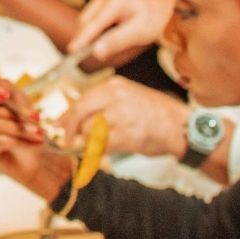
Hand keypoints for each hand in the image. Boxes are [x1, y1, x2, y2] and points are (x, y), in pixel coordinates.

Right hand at [0, 82, 74, 201]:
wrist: (40, 158)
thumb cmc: (30, 129)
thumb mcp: (24, 106)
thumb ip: (10, 90)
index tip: (6, 95)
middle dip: (18, 113)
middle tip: (37, 118)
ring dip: (22, 129)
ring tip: (39, 135)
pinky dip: (19, 141)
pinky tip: (31, 144)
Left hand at [59, 79, 187, 161]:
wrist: (183, 127)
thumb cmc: (155, 114)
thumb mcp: (128, 98)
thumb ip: (102, 104)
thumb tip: (72, 116)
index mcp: (115, 86)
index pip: (80, 100)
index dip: (65, 115)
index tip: (56, 125)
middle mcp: (117, 97)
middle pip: (80, 114)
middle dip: (69, 130)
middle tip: (66, 141)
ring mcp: (123, 116)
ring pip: (90, 131)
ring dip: (88, 142)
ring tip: (96, 145)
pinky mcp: (128, 136)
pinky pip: (103, 147)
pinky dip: (100, 152)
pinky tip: (105, 152)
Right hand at [72, 0, 173, 64]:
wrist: (165, 8)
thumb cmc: (155, 20)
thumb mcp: (139, 33)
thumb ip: (116, 42)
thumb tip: (96, 52)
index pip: (93, 23)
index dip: (82, 38)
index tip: (72, 50)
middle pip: (86, 21)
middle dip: (90, 37)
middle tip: (104, 50)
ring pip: (87, 20)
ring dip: (94, 33)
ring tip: (117, 37)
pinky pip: (92, 18)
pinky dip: (98, 29)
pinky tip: (114, 31)